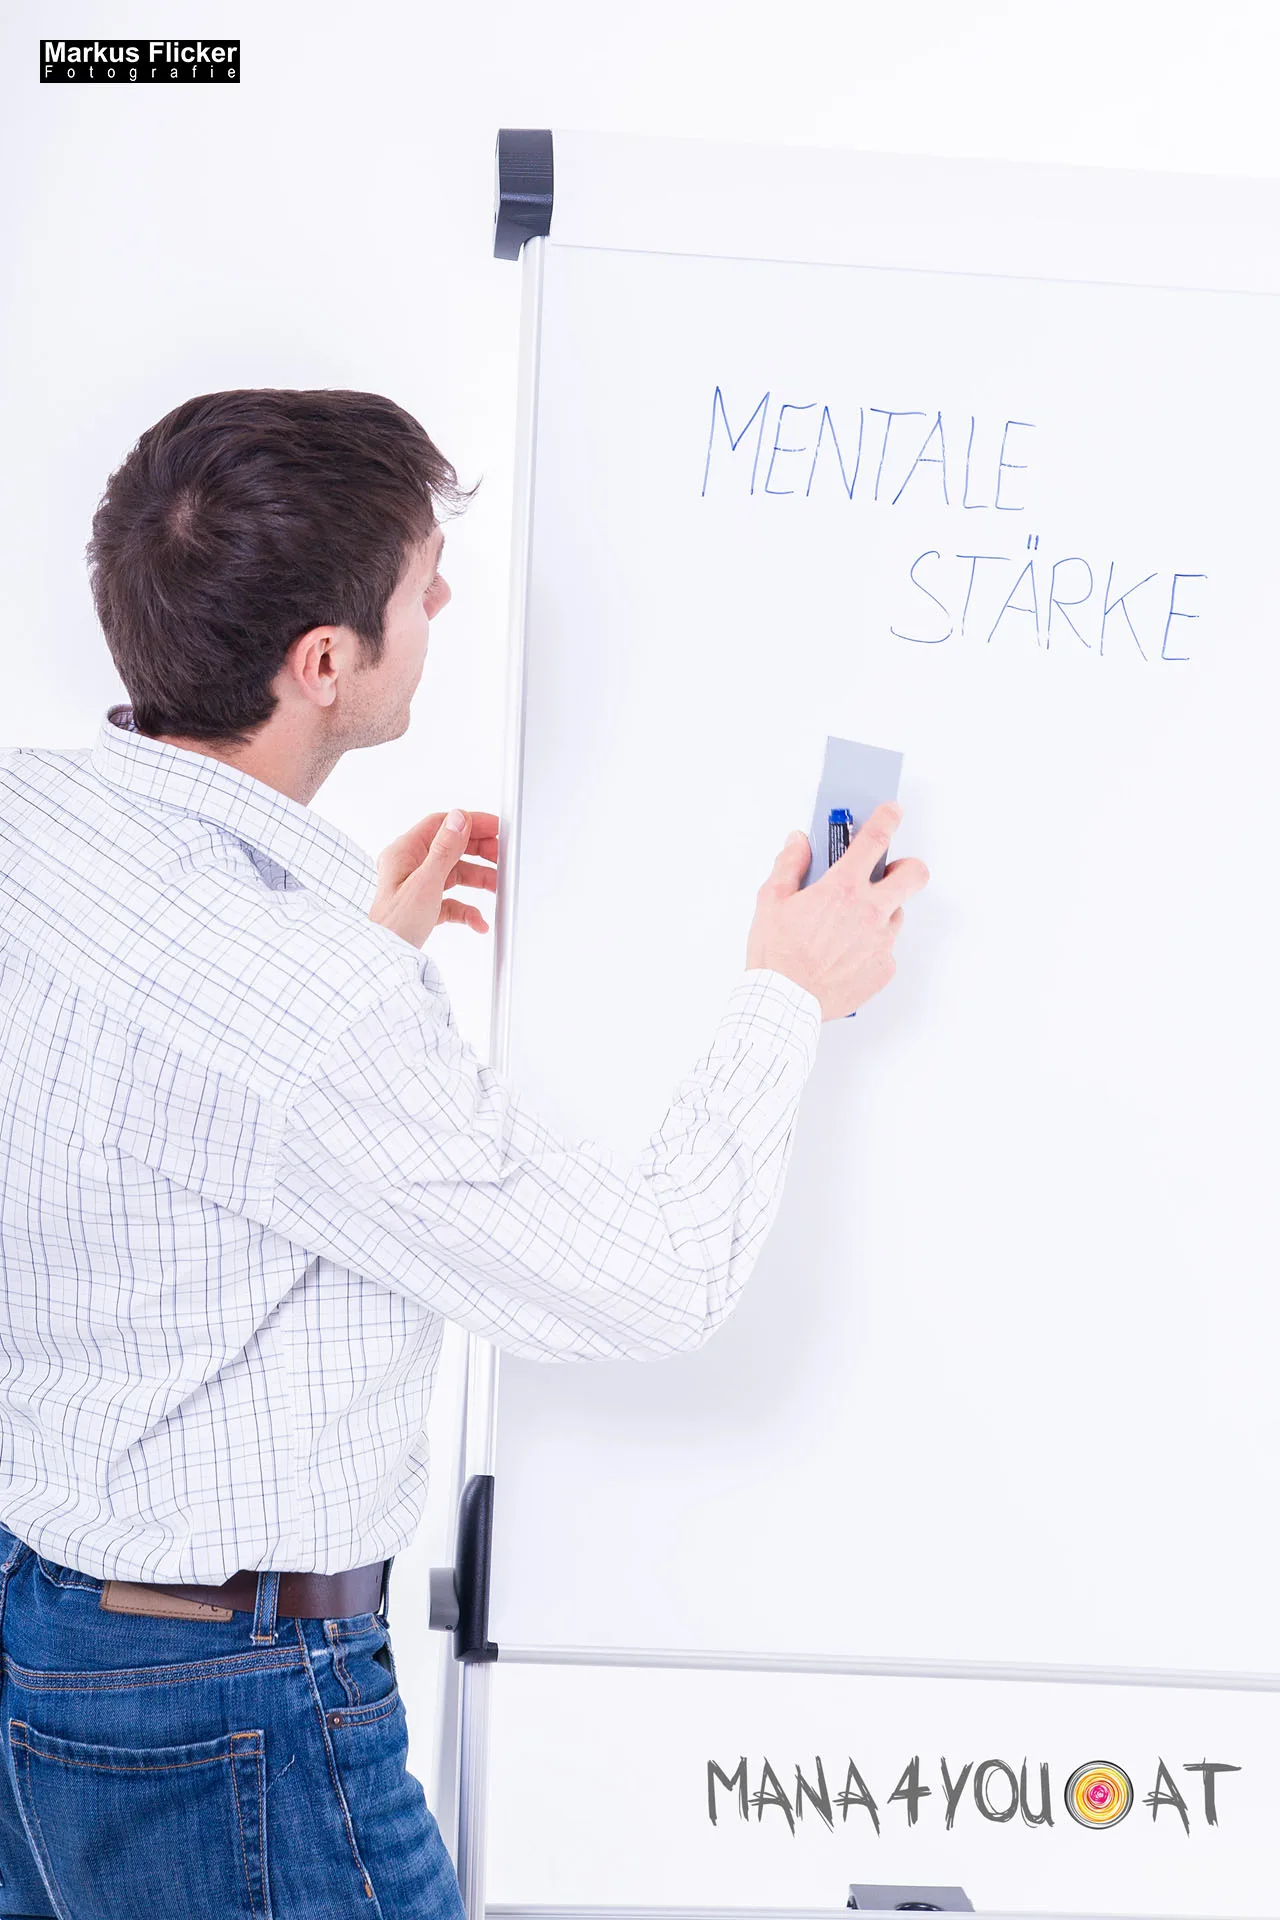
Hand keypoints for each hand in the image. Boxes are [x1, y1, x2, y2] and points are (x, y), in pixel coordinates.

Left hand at [370, 809, 498, 949]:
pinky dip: (467, 909)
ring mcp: (417, 887)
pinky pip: (451, 901)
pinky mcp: (424, 908)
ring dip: (478, 880)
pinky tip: (478, 921)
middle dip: (479, 852)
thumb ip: (444, 850)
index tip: (494, 827)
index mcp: (404, 853)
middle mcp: (409, 866)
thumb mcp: (425, 883)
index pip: (441, 825)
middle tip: (500, 855)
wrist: (385, 961)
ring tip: (496, 886)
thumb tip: (458, 819)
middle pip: (451, 848)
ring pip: (455, 874)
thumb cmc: (395, 925)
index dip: (469, 823)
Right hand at [745, 803, 928, 1019]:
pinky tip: (844, 956)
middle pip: (914, 876)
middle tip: (888, 873)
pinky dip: (870, 947)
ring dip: (880, 912)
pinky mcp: (884, 969)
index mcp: (842, 890)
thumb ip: (789, 865)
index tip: (893, 811)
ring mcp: (881, 943)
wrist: (783, 1006)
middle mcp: (870, 913)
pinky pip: (885, 949)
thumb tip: (798, 842)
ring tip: (846, 928)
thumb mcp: (771, 902)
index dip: (887, 819)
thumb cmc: (776, 957)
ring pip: (896, 914)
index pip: (874, 842)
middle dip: (907, 867)